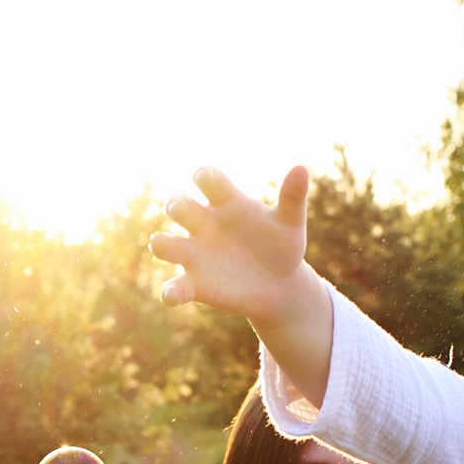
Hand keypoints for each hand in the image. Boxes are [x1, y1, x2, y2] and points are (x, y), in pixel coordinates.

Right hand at [147, 165, 321, 326]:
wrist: (279, 284)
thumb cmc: (281, 245)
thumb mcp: (290, 223)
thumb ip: (292, 197)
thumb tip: (302, 168)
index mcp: (226, 202)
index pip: (208, 181)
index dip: (203, 177)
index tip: (204, 179)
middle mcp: (204, 224)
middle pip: (179, 206)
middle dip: (175, 205)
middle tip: (179, 209)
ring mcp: (196, 253)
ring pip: (165, 243)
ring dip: (161, 243)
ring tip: (163, 245)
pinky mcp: (195, 284)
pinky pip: (174, 287)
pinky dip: (170, 291)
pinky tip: (172, 296)